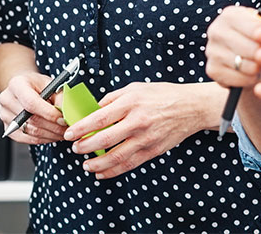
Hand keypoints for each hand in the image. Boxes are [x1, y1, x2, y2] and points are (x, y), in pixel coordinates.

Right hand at [0, 72, 66, 143]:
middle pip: (31, 119)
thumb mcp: (50, 84)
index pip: (31, 103)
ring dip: (50, 135)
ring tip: (62, 133)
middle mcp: (7, 99)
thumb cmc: (37, 85)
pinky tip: (52, 135)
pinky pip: (26, 139)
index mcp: (16, 84)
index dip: (49, 113)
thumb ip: (59, 97)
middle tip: (67, 129)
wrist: (24, 88)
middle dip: (53, 127)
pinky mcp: (8, 129)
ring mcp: (5, 115)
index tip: (63, 119)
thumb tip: (66, 113)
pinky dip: (42, 139)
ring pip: (30, 131)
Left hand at [64, 82, 216, 178]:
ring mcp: (146, 138)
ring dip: (97, 163)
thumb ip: (113, 98)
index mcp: (131, 103)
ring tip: (85, 164)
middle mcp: (137, 122)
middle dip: (85, 146)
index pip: (100, 118)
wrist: (191, 107)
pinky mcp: (153, 151)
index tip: (69, 133)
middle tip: (74, 148)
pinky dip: (113, 171)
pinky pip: (129, 164)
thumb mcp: (135, 87)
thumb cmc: (162, 94)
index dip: (81, 128)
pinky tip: (101, 172)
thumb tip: (94, 109)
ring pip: (116, 156)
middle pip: (105, 139)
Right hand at [204, 5, 260, 88]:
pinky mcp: (212, 69)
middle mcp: (216, 30)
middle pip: (253, 49)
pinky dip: (251, 79)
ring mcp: (211, 50)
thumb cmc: (257, 39)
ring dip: (260, 68)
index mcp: (230, 15)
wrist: (242, 58)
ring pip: (249, 66)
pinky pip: (241, 79)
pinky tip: (251, 74)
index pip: (257, 29)